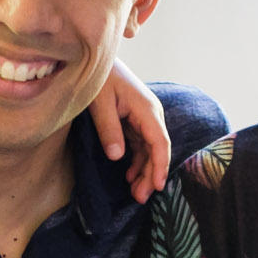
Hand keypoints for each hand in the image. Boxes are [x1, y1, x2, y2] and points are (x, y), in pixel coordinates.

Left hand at [88, 59, 170, 203]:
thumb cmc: (100, 78)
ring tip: (135, 193)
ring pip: (150, 150)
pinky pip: (141, 145)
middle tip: (140, 198)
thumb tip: (117, 156)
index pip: (160, 143)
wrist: (96, 60)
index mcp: (147, 110)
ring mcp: (144, 118)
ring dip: (144, 171)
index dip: (160, 166)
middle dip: (151, 175)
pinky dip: (137, 161)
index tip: (158, 186)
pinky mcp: (135, 121)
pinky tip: (129, 176)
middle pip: (157, 150)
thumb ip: (109, 129)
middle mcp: (151, 115)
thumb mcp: (100, 103)